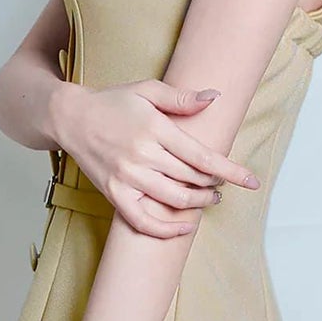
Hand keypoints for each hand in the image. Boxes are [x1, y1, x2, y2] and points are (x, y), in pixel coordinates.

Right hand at [52, 79, 260, 236]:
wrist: (71, 118)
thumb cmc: (112, 102)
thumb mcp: (147, 90)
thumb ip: (181, 97)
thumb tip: (214, 97)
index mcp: (155, 129)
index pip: (202, 156)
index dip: (230, 171)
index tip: (251, 181)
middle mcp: (142, 155)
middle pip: (192, 179)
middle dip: (215, 184)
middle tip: (223, 182)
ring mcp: (127, 178)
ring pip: (174, 200)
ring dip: (199, 203)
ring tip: (210, 198)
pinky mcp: (114, 194)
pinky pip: (143, 222)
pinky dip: (167, 229)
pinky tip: (185, 226)